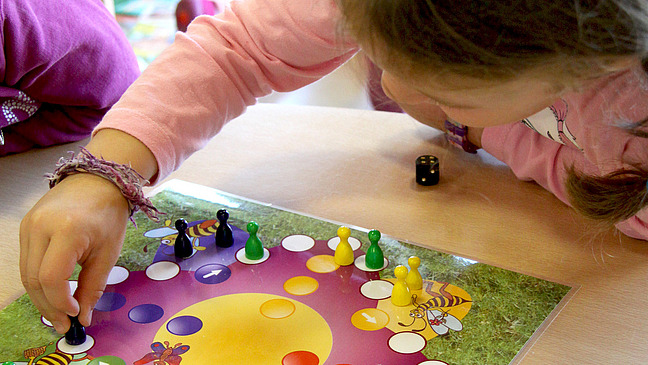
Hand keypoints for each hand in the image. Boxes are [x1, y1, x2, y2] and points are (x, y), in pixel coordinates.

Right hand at [20, 173, 129, 332]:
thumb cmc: (108, 214)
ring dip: (41, 297)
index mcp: (67, 230)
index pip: (50, 278)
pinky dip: (38, 281)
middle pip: (33, 279)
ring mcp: (28, 226)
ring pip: (26, 273)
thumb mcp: (108, 252)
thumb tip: (83, 317)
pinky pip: (26, 262)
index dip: (60, 302)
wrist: (97, 181)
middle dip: (48, 306)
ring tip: (60, 313)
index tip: (75, 315)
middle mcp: (40, 227)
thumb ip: (94, 286)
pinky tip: (53, 292)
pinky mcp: (25, 227)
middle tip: (64, 324)